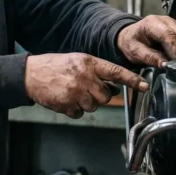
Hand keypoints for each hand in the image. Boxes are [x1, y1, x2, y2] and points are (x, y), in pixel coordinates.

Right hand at [25, 53, 147, 118]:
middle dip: (99, 95)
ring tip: (72, 92)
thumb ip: (97, 72)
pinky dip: (74, 109)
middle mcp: (84, 77)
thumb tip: (115, 87)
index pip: (116, 72)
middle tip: (86, 89)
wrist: (31, 74)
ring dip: (85, 102)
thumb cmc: (55, 66)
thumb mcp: (78, 61)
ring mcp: (75, 92)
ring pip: (93, 106)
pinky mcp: (66, 104)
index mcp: (89, 63)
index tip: (144, 86)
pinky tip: (65, 99)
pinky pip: (79, 113)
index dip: (132, 80)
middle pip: (106, 96)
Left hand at [117, 16, 175, 66]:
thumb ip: (150, 58)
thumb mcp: (135, 52)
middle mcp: (164, 20)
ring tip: (175, 60)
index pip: (168, 35)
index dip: (175, 50)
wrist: (130, 36)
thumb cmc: (132, 42)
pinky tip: (175, 55)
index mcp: (151, 23)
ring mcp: (172, 22)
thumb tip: (165, 64)